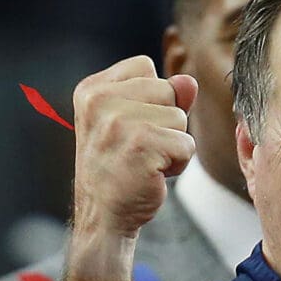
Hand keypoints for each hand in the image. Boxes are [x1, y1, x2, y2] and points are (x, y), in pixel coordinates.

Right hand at [71, 55, 197, 237]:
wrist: (103, 215)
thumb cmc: (119, 167)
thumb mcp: (133, 122)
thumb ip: (161, 96)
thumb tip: (189, 82)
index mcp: (92, 89)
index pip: (145, 66)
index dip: (151, 98)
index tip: (129, 126)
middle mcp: (100, 101)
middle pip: (168, 90)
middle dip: (165, 122)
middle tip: (138, 148)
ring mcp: (119, 122)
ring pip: (180, 118)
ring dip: (172, 144)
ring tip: (144, 161)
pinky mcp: (142, 145)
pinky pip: (187, 144)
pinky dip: (178, 164)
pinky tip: (151, 174)